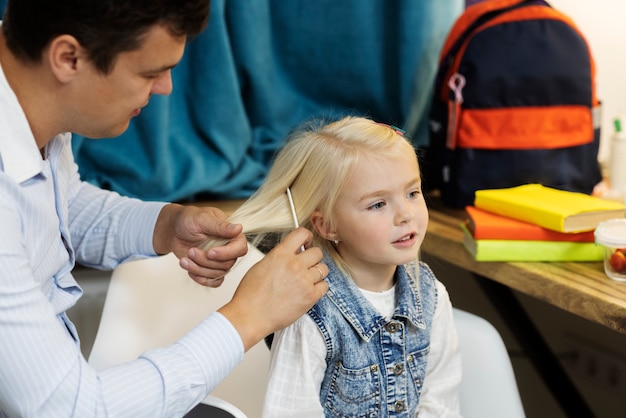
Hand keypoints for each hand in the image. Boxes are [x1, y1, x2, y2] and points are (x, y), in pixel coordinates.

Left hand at [153, 204, 247, 285]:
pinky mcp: (211, 269)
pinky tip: (189, 268)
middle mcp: (229, 248)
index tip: (210, 252)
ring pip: (218, 274)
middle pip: (227, 264)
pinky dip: (201, 278)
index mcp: (231, 234)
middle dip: (206, 261)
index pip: (240, 248)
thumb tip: (239, 228)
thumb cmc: (188, 219)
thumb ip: (220, 226)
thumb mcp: (202, 219)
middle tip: (191, 251)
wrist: (174, 230)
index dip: (227, 253)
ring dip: (199, 269)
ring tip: (185, 259)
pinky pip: (214, 282)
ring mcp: (220, 260)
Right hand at [218, 228, 328, 350]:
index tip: (307, 242)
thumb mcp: (261, 265)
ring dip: (316, 273)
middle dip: (312, 257)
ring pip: (323, 269)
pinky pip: (324, 286)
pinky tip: (308, 290)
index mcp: (280, 254)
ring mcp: (304, 281)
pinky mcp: (310, 296)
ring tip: (306, 279)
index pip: (302, 233)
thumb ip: (279, 257)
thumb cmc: (250, 294)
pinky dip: (318, 287)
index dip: (307, 237)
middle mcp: (294, 265)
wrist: (250, 316)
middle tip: (307, 264)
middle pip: (317, 252)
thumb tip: (291, 253)